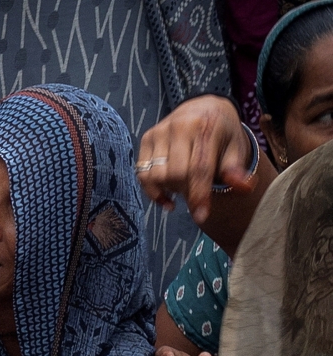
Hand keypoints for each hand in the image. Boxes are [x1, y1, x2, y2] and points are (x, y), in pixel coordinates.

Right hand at [136, 95, 255, 223]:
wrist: (202, 107)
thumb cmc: (221, 133)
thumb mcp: (235, 147)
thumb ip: (237, 170)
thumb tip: (244, 187)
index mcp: (205, 128)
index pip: (199, 167)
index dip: (199, 194)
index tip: (201, 216)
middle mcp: (179, 126)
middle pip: (175, 174)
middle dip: (185, 191)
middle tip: (196, 192)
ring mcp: (159, 131)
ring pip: (156, 175)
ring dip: (168, 190)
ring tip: (182, 188)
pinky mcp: (147, 137)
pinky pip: (142, 173)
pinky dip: (152, 189)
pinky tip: (165, 194)